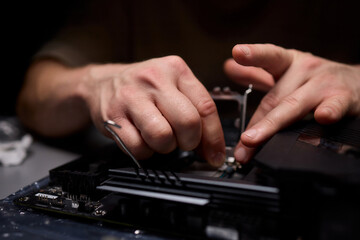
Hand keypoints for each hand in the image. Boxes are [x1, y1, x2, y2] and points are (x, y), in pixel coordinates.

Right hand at [81, 56, 225, 165]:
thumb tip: (211, 148)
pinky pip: (139, 148)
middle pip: (188, 122)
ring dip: (165, 147)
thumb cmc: (143, 88)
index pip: (206, 107)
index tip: (215, 155)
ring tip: (160, 138)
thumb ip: (194, 112)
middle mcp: (154, 79)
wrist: (102, 82)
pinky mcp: (113, 116)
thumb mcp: (173, 87)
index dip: (214, 137)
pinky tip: (142, 140)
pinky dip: (145, 152)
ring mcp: (131, 97)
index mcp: (175, 69)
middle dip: (189, 142)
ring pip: (163, 137)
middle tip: (182, 142)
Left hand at [224, 44, 359, 162]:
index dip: (253, 54)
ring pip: (295, 105)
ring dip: (273, 124)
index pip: (269, 56)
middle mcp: (305, 70)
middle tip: (241, 141)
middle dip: (255, 122)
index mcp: (288, 63)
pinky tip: (322, 118)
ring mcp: (324, 83)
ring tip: (255, 139)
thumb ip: (257, 72)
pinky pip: (334, 106)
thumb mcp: (286, 71)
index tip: (238, 53)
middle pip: (275, 97)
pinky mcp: (344, 98)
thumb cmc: (314, 81)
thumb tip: (228, 66)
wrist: (357, 83)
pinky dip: (328, 112)